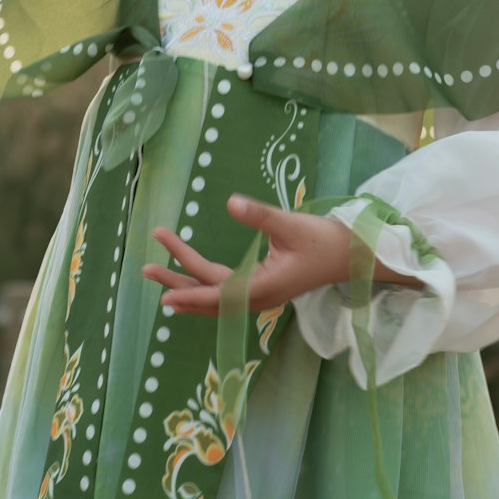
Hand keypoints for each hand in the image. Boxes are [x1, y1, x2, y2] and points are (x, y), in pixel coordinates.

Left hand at [143, 195, 422, 315]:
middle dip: (175, 282)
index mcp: (262, 287)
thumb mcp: (292, 224)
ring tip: (156, 271)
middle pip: (208, 295)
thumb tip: (231, 202)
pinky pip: (225, 292)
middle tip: (144, 269)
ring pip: (214, 295)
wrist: (354, 257)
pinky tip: (190, 280)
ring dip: (186, 285)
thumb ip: (260, 215)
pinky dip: (203, 287)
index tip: (161, 288)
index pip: (216, 291)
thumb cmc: (325, 241)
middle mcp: (257, 297)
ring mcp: (260, 295)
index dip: (187, 290)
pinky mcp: (264, 287)